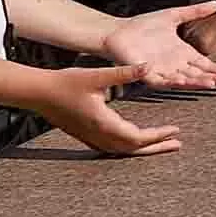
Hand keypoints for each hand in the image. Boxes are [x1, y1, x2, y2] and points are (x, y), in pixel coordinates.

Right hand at [28, 60, 184, 157]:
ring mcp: (90, 138)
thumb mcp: (97, 75)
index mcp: (104, 123)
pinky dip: (127, 148)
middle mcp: (99, 135)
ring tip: (161, 145)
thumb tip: (149, 66)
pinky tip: (133, 144)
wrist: (38, 93)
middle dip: (156, 147)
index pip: (138, 136)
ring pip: (122, 150)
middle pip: (133, 149)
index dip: (158, 135)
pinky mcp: (85, 136)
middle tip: (177, 144)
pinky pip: (111, 148)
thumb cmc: (65, 83)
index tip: (176, 130)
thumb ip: (125, 73)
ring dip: (143, 149)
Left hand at [104, 0, 215, 93]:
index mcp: (183, 53)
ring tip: (212, 83)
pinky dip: (172, 82)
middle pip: (199, 74)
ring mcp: (162, 70)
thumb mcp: (173, 16)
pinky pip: (162, 80)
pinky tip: (183, 82)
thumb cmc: (143, 26)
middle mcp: (175, 65)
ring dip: (197, 82)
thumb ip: (195, 12)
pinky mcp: (147, 73)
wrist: (118, 32)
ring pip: (184, 79)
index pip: (206, 64)